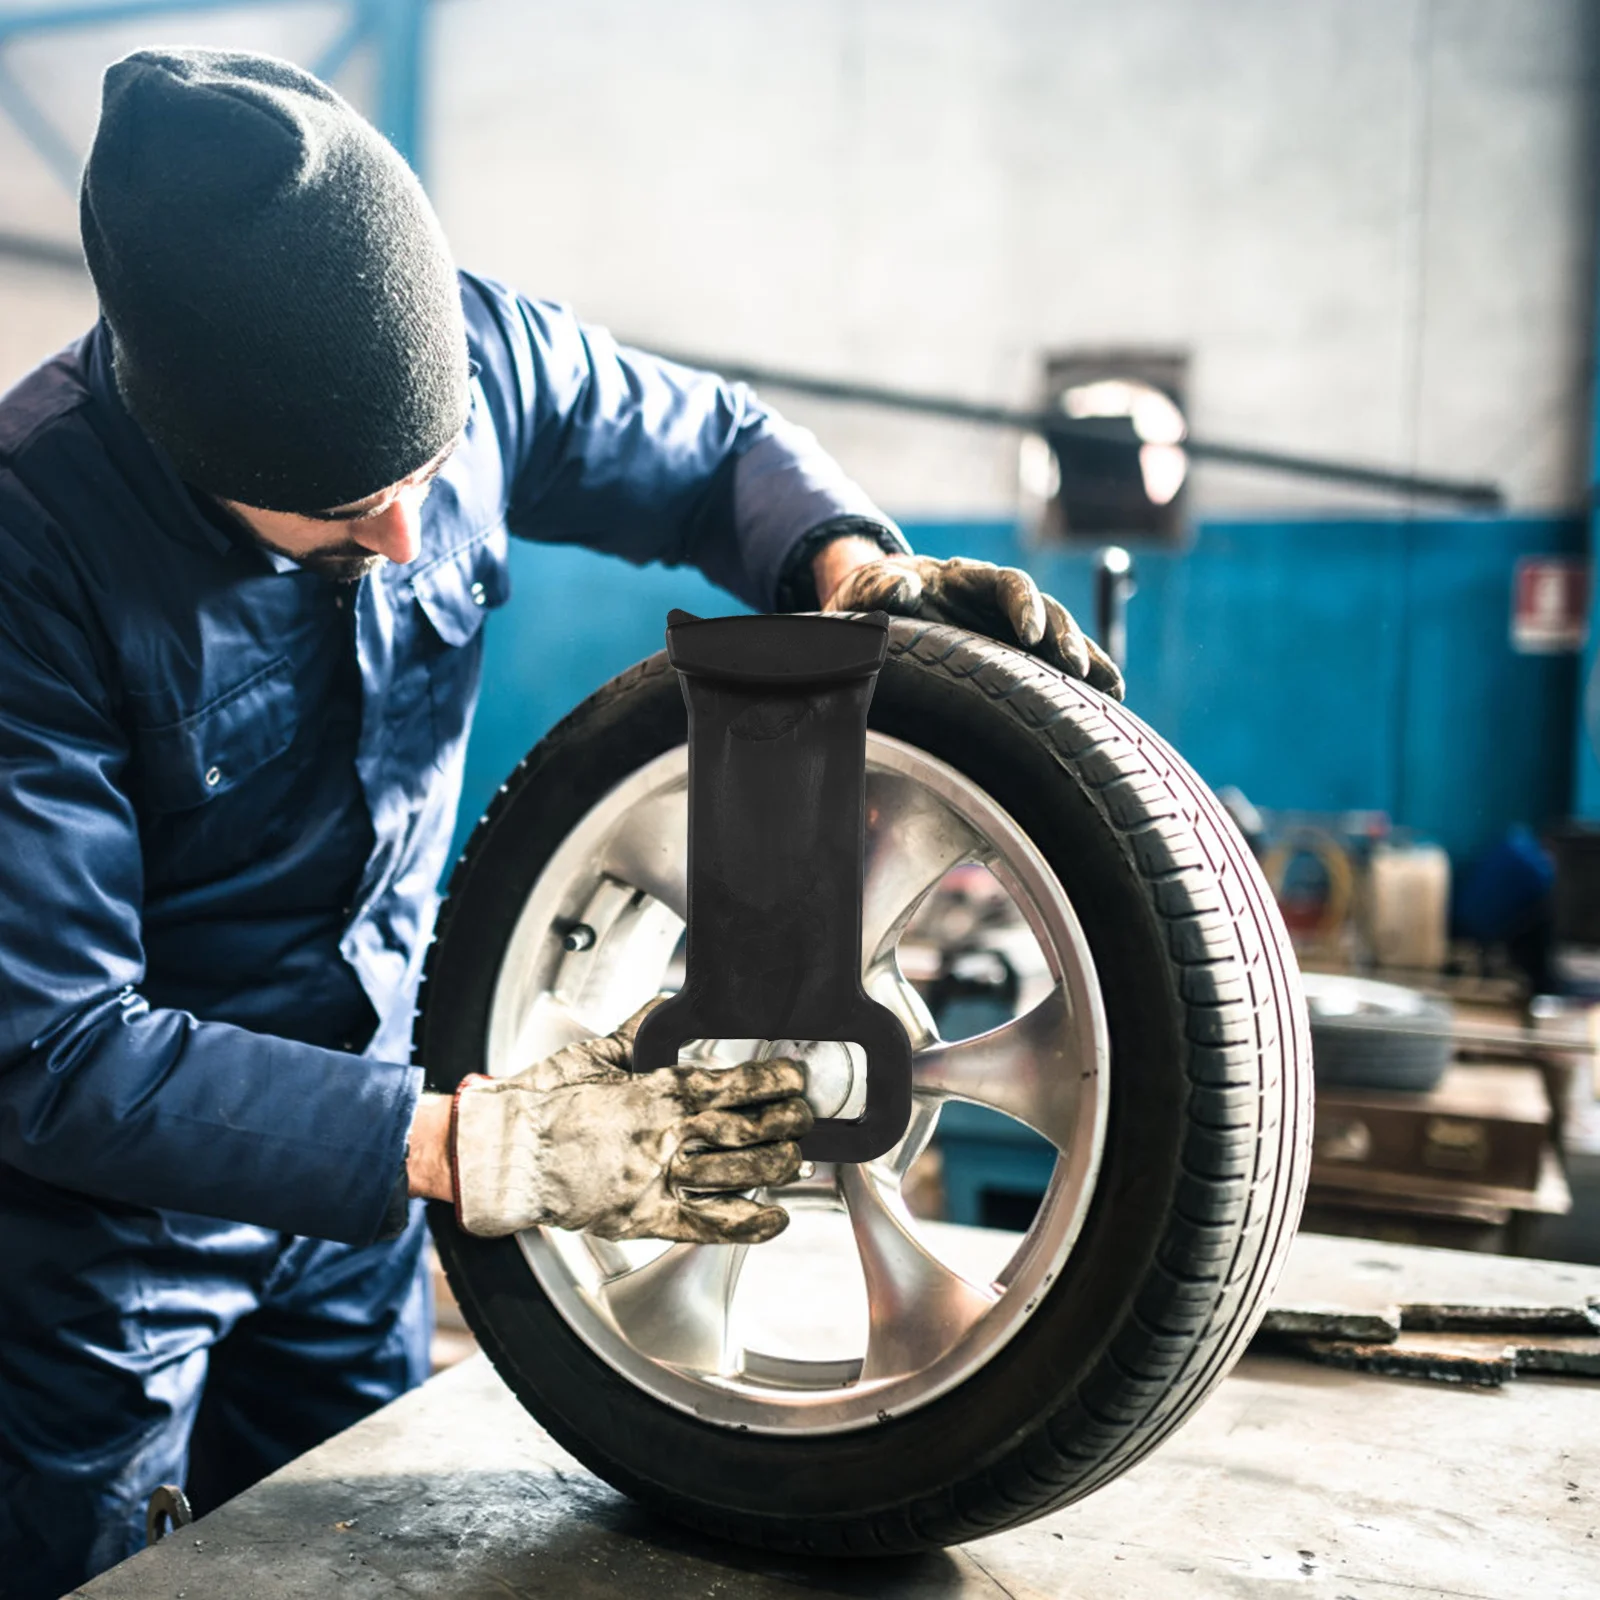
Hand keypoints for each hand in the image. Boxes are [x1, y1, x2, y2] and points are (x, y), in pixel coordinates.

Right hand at [447, 1004, 814, 1242]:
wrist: (504, 1153)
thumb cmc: (544, 1101)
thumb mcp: (596, 1053)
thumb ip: (640, 1030)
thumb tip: (667, 1003)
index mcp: (654, 1090)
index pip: (730, 1083)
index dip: (771, 1080)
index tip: (796, 1076)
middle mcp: (663, 1135)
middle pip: (745, 1128)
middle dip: (785, 1122)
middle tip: (807, 1116)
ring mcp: (656, 1179)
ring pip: (736, 1174)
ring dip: (775, 1165)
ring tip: (797, 1157)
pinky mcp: (644, 1217)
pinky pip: (706, 1224)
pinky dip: (747, 1224)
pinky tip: (776, 1217)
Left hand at [821, 552, 1123, 699]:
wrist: (872, 611)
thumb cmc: (870, 599)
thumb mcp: (867, 590)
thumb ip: (882, 588)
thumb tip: (901, 591)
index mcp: (966, 578)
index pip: (1008, 584)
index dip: (1025, 606)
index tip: (1031, 635)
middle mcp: (996, 603)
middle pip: (1045, 611)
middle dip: (1064, 639)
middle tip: (1075, 669)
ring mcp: (1008, 631)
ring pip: (1057, 642)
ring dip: (1086, 662)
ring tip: (1113, 690)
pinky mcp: (1011, 658)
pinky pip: (1050, 668)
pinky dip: (1080, 681)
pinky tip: (1109, 702)